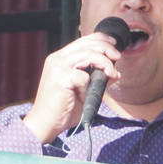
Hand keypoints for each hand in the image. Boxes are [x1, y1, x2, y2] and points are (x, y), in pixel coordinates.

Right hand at [23, 29, 122, 143]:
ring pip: (88, 55)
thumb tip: (114, 72)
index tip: (114, 44)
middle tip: (117, 57)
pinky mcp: (60, 78)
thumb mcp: (83, 90)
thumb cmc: (62, 109)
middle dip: (107, 49)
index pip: (83, 41)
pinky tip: (84, 96)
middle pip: (88, 44)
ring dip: (104, 63)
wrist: (45, 123)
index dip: (100, 39)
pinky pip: (83, 77)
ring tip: (111, 74)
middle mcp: (57, 59)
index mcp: (60, 58)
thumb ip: (96, 78)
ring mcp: (57, 67)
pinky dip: (88, 86)